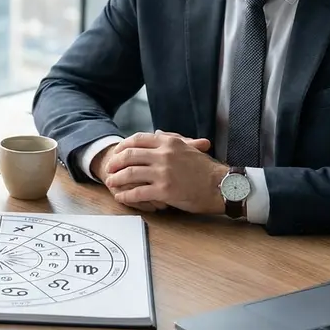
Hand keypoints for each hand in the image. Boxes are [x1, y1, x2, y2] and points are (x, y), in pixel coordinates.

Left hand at [103, 132, 226, 213]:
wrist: (221, 186)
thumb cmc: (207, 170)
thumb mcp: (189, 148)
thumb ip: (172, 139)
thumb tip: (157, 132)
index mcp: (169, 142)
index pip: (138, 139)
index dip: (123, 146)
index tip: (116, 152)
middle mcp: (164, 155)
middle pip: (129, 155)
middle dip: (115, 162)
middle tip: (109, 169)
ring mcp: (163, 173)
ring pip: (129, 173)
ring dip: (116, 179)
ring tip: (111, 183)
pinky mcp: (164, 190)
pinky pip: (137, 192)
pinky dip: (126, 195)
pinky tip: (121, 197)